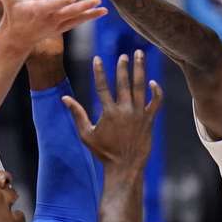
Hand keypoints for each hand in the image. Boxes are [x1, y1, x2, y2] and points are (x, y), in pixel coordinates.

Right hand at [0, 0, 106, 56]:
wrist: (18, 38)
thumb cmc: (14, 15)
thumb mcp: (10, 2)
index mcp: (40, 11)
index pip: (52, 5)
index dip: (61, 2)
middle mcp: (51, 19)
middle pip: (70, 12)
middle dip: (84, 7)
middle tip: (97, 0)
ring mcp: (58, 25)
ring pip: (77, 19)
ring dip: (91, 14)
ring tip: (105, 9)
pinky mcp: (62, 28)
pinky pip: (78, 22)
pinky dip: (89, 17)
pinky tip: (101, 12)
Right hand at [62, 51, 161, 169]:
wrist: (125, 166)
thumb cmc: (104, 152)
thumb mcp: (86, 134)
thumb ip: (77, 114)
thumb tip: (64, 98)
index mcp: (109, 112)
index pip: (102, 86)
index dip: (99, 71)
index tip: (98, 58)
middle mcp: (125, 110)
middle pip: (124, 83)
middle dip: (123, 67)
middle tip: (123, 56)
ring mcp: (139, 114)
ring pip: (141, 86)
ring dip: (140, 69)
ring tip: (140, 55)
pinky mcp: (149, 119)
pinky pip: (156, 101)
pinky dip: (156, 91)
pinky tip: (153, 82)